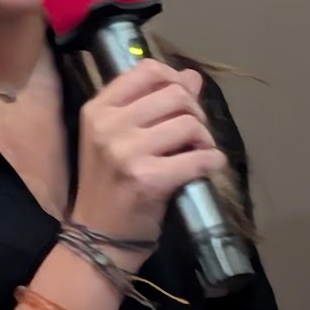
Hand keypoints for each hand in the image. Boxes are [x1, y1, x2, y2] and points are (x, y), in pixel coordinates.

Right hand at [72, 60, 226, 249]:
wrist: (96, 239)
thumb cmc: (108, 188)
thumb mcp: (117, 140)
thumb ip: (152, 104)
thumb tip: (192, 76)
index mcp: (97, 110)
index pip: (147, 70)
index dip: (175, 80)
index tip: (182, 103)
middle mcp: (107, 126)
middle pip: (175, 94)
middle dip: (195, 113)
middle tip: (194, 135)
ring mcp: (125, 152)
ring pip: (189, 124)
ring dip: (205, 139)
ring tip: (197, 154)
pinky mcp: (146, 179)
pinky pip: (198, 158)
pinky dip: (212, 162)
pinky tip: (208, 168)